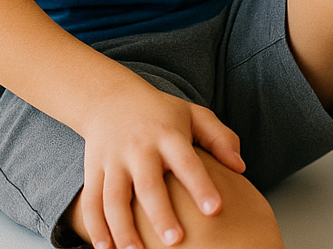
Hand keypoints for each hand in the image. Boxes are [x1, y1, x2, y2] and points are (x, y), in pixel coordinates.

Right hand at [77, 82, 246, 248]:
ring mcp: (113, 161)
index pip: (187, 163)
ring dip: (123, 229)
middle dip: (161, 215)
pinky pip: (91, 203)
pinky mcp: (93, 171)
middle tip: (175, 241)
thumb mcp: (194, 114)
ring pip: (114, 199)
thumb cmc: (162, 113)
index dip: (201, 186)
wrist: (110, 98)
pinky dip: (96, 228)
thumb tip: (241, 168)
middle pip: (149, 185)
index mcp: (168, 135)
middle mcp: (139, 149)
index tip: (215, 210)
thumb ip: (220, 138)